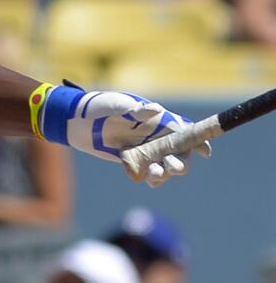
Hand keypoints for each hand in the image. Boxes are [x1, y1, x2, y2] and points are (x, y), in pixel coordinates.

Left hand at [39, 84, 211, 186]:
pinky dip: (149, 178)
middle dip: (181, 162)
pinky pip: (148, 175)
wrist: (78, 122)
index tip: (204, 152)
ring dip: (165, 172)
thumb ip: (135, 109)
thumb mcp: (117, 104)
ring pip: (166, 167)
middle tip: (173, 166)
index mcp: (160, 120)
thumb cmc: (100, 106)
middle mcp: (157, 137)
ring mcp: (146, 151)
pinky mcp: (134, 162)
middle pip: (180, 154)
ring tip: (155, 173)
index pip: (187, 132)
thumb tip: (155, 111)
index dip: (199, 141)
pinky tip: (145, 177)